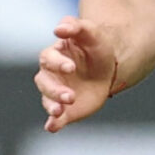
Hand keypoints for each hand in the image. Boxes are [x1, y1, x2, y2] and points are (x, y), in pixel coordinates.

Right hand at [35, 17, 121, 131]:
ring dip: (52, 105)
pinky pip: (55, 118)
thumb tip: (58, 28)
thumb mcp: (92, 33)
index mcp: (55, 55)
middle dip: (55, 90)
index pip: (49, 59)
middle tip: (71, 96)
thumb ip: (76, 27)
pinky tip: (52, 127)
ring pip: (47, 100)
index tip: (72, 67)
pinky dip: (52, 123)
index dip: (58, 63)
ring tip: (59, 111)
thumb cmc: (97, 47)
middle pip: (44, 82)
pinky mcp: (65, 109)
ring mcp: (57, 92)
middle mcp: (51, 75)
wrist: (109, 68)